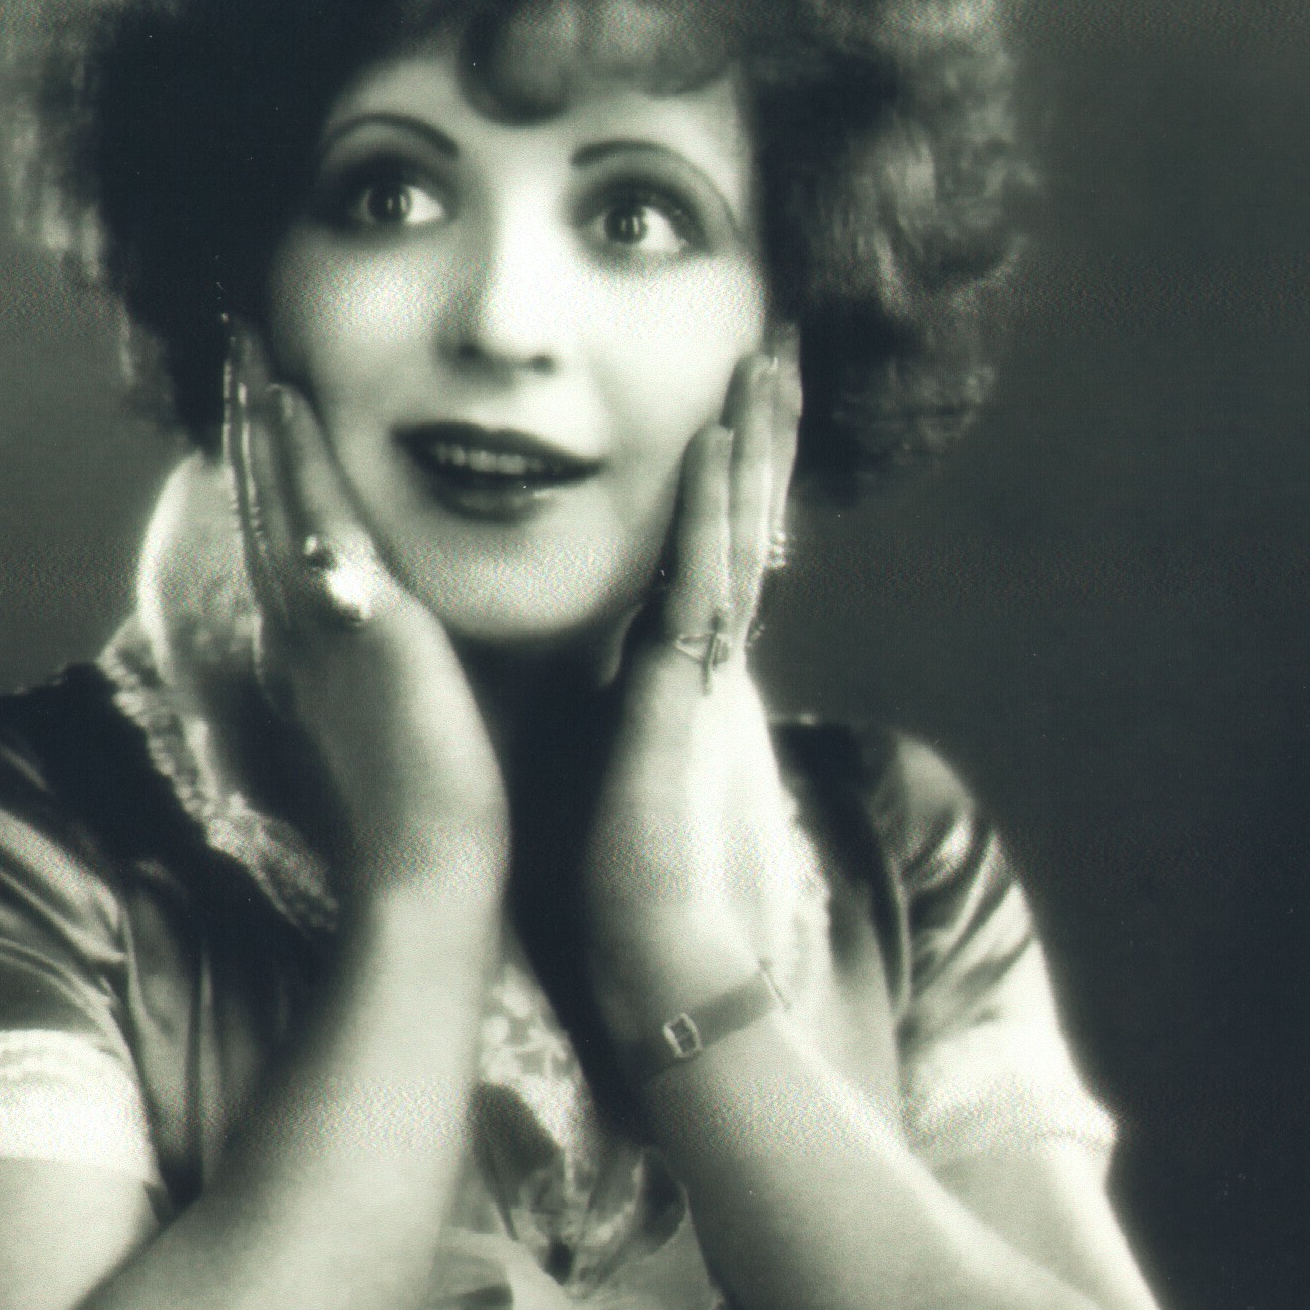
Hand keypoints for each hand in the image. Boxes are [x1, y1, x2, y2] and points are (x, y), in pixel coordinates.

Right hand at [229, 328, 509, 911]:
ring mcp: (318, 624)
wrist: (434, 868)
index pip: (286, 538)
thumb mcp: (414, 716)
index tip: (266, 406)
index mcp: (318, 651)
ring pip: (278, 499)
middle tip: (238, 346)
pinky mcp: (353, 622)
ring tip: (249, 344)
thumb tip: (422, 638)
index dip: (270, 472)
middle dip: (249, 427)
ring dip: (259, 420)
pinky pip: (316, 516)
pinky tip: (287, 395)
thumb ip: (406, 666)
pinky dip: (298, 455)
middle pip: (264, 504)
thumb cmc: (441, 812)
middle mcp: (303, 630)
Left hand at [583, 341, 806, 1045]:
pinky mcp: (688, 695)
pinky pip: (702, 582)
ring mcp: (702, 676)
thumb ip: (582, 726)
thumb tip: (538, 697)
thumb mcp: (586, 776)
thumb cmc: (603, 892)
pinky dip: (713, 513)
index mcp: (675, 682)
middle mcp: (700, 666)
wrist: (639, 959)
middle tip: (772, 350)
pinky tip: (722, 443)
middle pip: (733, 529)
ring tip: (767, 360)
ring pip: (732, 538)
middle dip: (754, 442)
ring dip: (750, 449)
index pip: (699, 559)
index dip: (717, 486)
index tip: (726, 413)